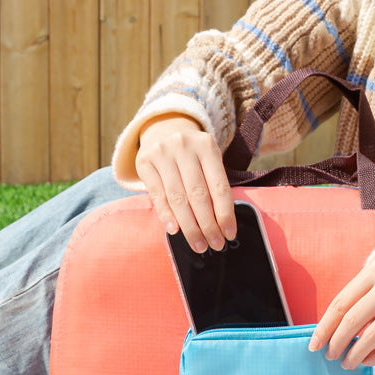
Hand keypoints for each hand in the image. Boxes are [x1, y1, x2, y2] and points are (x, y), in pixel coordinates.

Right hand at [136, 114, 234, 251]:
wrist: (164, 129)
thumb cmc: (193, 155)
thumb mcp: (208, 159)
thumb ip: (214, 184)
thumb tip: (222, 224)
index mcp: (207, 146)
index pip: (219, 186)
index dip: (225, 214)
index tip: (229, 234)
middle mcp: (184, 146)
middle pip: (198, 194)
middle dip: (208, 225)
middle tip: (215, 244)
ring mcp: (162, 153)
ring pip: (177, 198)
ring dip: (189, 226)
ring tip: (198, 244)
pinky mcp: (145, 162)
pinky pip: (157, 195)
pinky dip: (166, 215)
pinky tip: (174, 230)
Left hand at [309, 254, 374, 368]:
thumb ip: (360, 292)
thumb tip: (332, 327)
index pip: (341, 303)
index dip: (325, 327)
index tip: (314, 344)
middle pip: (354, 320)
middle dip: (338, 342)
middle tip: (330, 355)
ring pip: (374, 335)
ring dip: (356, 353)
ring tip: (347, 363)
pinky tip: (367, 361)